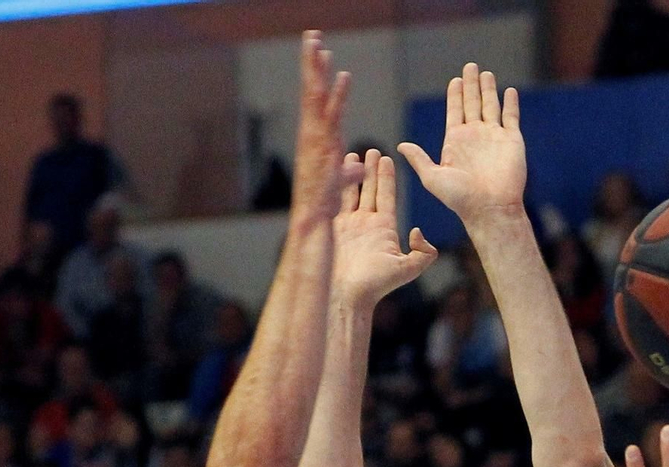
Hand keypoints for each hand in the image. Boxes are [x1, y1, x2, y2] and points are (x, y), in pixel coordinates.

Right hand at [290, 31, 360, 228]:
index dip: (317, 78)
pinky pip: (332, 118)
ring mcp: (317, 143)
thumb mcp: (339, 188)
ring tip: (320, 43)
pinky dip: (338, 96)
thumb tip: (357, 168)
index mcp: (317, 142)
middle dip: (311, 64)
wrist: (311, 229)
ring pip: (317, 99)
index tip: (318, 53)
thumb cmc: (322, 213)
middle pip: (313, 94)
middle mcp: (314, 138)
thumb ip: (348, 174)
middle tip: (312, 35)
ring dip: (318, 71)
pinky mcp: (324, 150)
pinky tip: (344, 75)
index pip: (317, 103)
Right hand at [333, 151, 436, 311]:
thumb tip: (417, 231)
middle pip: (370, 190)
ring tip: (353, 154)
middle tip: (373, 151)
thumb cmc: (377, 285)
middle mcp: (367, 224)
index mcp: (384, 228)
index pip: (387, 196)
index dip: (387, 177)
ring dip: (353, 175)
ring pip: (352, 192)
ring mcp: (349, 225)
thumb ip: (423, 253)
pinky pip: (335, 201)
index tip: (387, 158)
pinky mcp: (334, 228)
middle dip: (371, 170)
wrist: (348, 295)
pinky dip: (336, 185)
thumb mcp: (408, 269)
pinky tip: (334, 171)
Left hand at [398, 63, 525, 223]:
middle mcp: (475, 136)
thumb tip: (399, 146)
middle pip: (472, 103)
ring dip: (488, 89)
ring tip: (485, 73)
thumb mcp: (433, 178)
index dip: (455, 95)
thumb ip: (419, 159)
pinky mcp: (512, 141)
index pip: (455, 111)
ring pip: (490, 106)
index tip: (455, 80)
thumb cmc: (460, 199)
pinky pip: (511, 117)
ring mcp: (494, 137)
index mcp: (456, 142)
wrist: (490, 209)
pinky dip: (510, 104)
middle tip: (470, 66)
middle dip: (471, 84)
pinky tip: (508, 91)